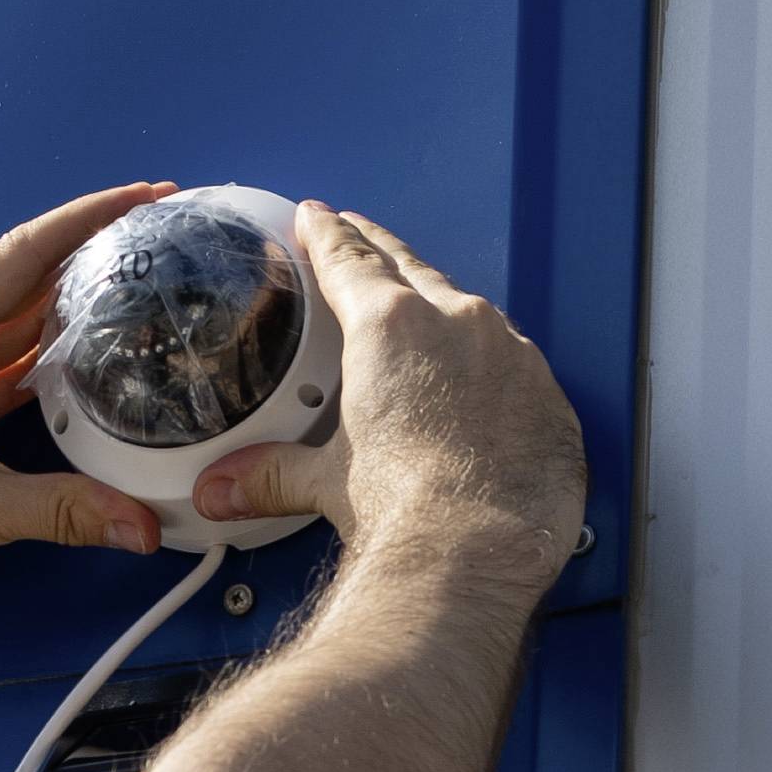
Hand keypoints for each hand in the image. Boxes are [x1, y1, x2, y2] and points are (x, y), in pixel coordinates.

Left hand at [0, 184, 178, 598]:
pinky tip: (72, 373)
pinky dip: (36, 363)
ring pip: (8, 326)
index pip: (26, 252)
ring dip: (64, 312)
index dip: (91, 218)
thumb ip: (61, 510)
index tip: (141, 196)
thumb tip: (135, 523)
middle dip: (89, 257)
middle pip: (23, 280)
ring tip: (126, 300)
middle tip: (150, 244)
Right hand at [187, 203, 585, 577]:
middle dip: (380, 250)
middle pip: (411, 267)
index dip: (328, 234)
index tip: (318, 218)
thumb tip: (223, 489)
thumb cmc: (408, 512)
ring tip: (423, 315)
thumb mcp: (326, 483)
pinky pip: (514, 360)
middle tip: (361, 235)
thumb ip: (273, 473)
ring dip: (442, 307)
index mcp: (389, 326)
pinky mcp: (548, 393)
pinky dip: (491, 363)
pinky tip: (481, 384)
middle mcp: (456, 322)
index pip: (350, 259)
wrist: (478, 553)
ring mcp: (510, 353)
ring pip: (469, 310)